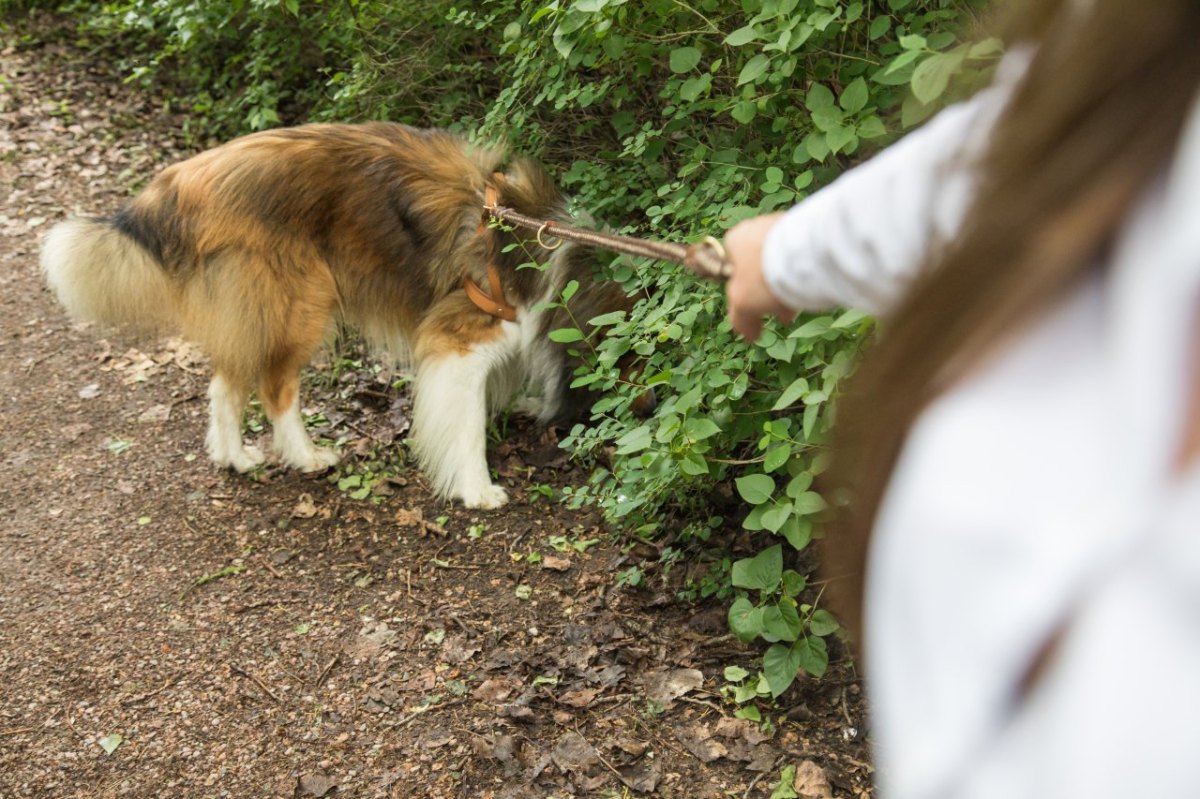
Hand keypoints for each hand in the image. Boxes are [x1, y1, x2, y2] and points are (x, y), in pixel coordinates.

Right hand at [724, 212, 794, 340]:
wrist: (805, 253)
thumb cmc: (764, 276)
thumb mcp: (743, 302)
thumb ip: (740, 318)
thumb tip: (748, 334)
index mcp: (734, 241)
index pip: (732, 270)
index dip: (743, 295)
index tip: (757, 312)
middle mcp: (755, 227)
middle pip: (759, 268)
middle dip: (768, 294)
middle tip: (782, 315)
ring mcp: (781, 225)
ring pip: (780, 262)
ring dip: (786, 286)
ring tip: (799, 306)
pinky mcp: (806, 226)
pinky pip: (800, 255)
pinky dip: (802, 273)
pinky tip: (811, 290)